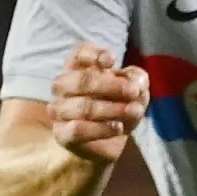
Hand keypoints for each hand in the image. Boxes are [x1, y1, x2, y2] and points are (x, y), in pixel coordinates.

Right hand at [50, 44, 149, 162]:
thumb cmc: (120, 105)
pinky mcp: (62, 134)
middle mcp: (63, 86)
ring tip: (134, 111)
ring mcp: (59, 109)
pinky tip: (118, 127)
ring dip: (113, 109)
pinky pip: (77, 129)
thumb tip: (135, 81)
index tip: (112, 61)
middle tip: (133, 92)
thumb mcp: (135, 89)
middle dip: (112, 86)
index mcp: (78, 67)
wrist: (112, 142)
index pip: (79, 54)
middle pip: (81, 80)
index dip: (94, 54)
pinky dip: (101, 128)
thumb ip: (137, 80)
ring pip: (82, 106)